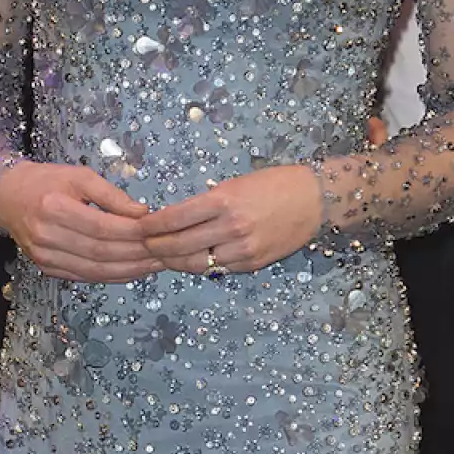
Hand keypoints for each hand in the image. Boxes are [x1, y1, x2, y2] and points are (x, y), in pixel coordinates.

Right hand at [0, 163, 157, 282]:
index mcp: (54, 207)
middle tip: (165, 253)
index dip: (133, 234)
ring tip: (154, 266)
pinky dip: (111, 277)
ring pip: (94, 270)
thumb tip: (144, 214)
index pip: (103, 227)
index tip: (160, 233)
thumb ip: (112, 195)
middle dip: (136, 255)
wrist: (9, 196)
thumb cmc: (47, 181)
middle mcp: (46, 236)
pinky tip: (132, 272)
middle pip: (101, 252)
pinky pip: (85, 277)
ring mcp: (44, 256)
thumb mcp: (80, 175)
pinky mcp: (46, 268)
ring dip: (128, 271)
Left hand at [142, 165, 323, 274]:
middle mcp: (230, 228)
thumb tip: (174, 219)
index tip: (139, 227)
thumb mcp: (234, 185)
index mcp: (222, 202)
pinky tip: (188, 261)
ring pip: (194, 264)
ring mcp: (241, 250)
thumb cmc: (273, 184)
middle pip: (178, 245)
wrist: (314, 200)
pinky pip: (216, 269)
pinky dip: (198, 266)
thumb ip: (205, 204)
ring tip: (161, 256)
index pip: (173, 219)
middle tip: (143, 245)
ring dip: (173, 262)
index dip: (151, 226)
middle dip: (155, 247)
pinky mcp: (251, 264)